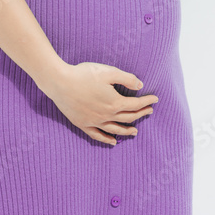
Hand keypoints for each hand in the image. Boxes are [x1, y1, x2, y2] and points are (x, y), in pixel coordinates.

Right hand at [41, 60, 158, 144]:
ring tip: (136, 131)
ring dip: (127, 130)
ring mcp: (95, 122)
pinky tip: (113, 142)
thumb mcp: (108, 72)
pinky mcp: (83, 124)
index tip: (155, 99)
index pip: (136, 104)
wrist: (60, 82)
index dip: (147, 101)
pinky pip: (98, 135)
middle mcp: (107, 115)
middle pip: (128, 117)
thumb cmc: (84, 74)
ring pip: (115, 129)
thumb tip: (140, 85)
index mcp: (114, 102)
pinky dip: (107, 140)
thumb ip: (126, 78)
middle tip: (149, 111)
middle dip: (141, 113)